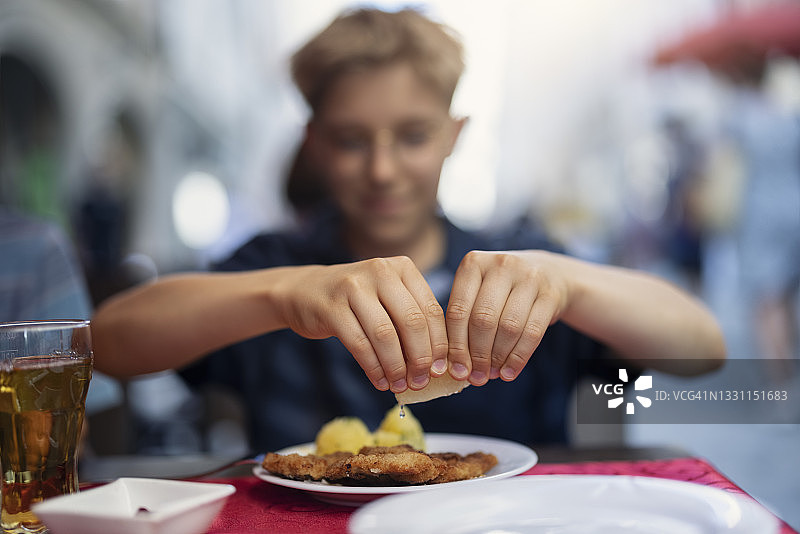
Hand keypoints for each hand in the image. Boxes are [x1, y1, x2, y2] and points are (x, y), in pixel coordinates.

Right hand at [274, 257, 447, 392]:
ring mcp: (354, 287)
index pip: (431, 310)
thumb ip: (411, 319)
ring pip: (385, 335)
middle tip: (421, 382)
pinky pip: (359, 344)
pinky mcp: (332, 307)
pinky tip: (379, 381)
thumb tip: (437, 364)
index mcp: (402, 268)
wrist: (305, 291)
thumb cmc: (357, 300)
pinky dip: (373, 368)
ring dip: (396, 367)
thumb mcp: (388, 297)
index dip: (439, 344)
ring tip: (399, 385)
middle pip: (412, 322)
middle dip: (420, 358)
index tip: (440, 370)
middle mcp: (380, 272)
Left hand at [445, 250, 568, 384]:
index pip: (458, 310)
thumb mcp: (479, 292)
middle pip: (483, 319)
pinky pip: (533, 332)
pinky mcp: (551, 294)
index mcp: (474, 263)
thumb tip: (454, 366)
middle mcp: (501, 265)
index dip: (455, 345)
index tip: (456, 370)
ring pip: (508, 327)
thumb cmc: (502, 290)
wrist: (550, 273)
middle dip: (477, 355)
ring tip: (491, 375)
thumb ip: (464, 320)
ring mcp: (529, 277)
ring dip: (497, 357)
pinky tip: (510, 372)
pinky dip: (519, 357)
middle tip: (475, 378)